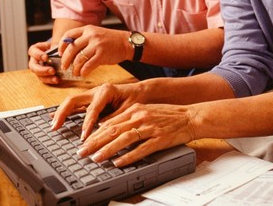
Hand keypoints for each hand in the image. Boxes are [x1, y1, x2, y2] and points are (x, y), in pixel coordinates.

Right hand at [27, 42, 60, 84]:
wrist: (58, 53)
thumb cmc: (56, 47)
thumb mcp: (55, 44)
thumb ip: (56, 45)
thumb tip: (62, 48)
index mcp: (35, 50)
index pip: (32, 51)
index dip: (38, 55)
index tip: (46, 57)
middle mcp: (34, 60)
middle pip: (33, 66)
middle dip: (42, 70)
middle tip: (53, 70)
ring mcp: (37, 69)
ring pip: (38, 75)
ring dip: (47, 78)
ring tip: (56, 79)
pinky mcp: (42, 75)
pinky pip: (44, 80)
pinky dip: (51, 81)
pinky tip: (57, 80)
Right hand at [51, 82, 142, 139]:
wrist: (142, 91)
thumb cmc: (137, 99)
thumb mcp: (129, 109)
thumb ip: (115, 117)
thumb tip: (101, 128)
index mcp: (106, 91)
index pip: (91, 109)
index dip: (87, 124)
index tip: (84, 138)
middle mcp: (96, 91)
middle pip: (73, 100)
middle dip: (63, 114)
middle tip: (55, 128)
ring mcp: (92, 95)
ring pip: (72, 102)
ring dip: (61, 113)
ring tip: (53, 125)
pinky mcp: (91, 100)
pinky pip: (76, 106)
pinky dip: (66, 111)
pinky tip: (55, 117)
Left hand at [56, 25, 130, 77]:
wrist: (126, 43)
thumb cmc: (110, 40)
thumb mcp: (96, 34)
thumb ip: (84, 39)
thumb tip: (69, 52)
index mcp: (87, 29)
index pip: (68, 35)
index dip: (62, 45)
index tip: (60, 53)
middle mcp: (91, 35)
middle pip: (71, 49)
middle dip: (65, 60)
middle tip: (64, 66)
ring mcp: (97, 45)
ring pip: (79, 59)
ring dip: (74, 68)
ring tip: (74, 72)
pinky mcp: (102, 55)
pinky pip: (88, 65)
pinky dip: (83, 71)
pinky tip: (82, 74)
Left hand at [76, 103, 195, 167]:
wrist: (190, 117)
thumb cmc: (167, 115)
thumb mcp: (145, 111)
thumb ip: (128, 119)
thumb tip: (108, 129)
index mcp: (135, 110)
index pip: (109, 123)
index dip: (94, 134)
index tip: (84, 143)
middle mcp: (140, 117)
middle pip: (112, 130)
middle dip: (95, 142)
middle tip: (82, 152)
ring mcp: (150, 128)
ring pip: (123, 139)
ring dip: (108, 149)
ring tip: (96, 158)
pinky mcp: (159, 139)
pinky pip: (141, 149)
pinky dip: (128, 156)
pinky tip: (119, 162)